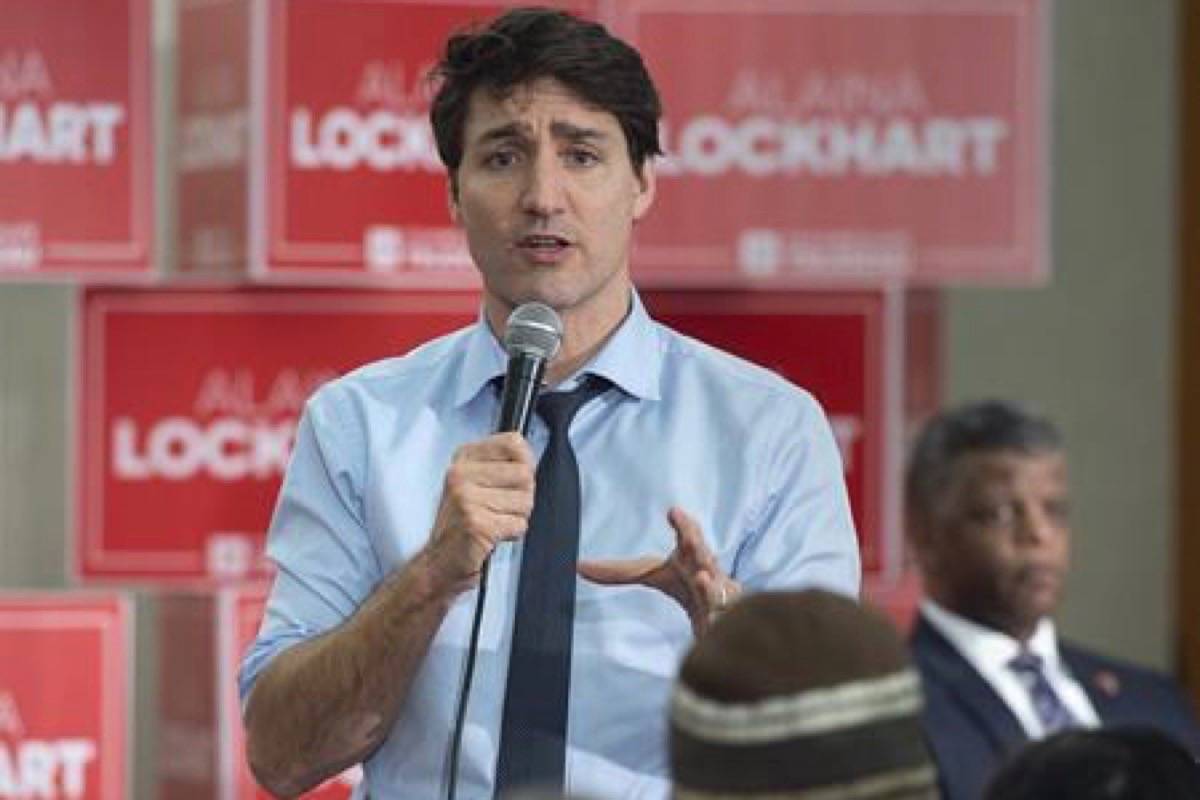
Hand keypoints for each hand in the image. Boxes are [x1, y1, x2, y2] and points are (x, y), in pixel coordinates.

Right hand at [421, 432, 535, 592]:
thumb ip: (500, 465)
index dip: (525, 463)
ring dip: (517, 517)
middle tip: (500, 509)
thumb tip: (529, 459)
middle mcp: (461, 474)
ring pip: (525, 500)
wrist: (439, 562)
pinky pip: (519, 524)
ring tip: (494, 522)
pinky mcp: (477, 523)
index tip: (513, 480)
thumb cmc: (462, 523)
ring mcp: (467, 498)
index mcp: (463, 458)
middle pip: (525, 474)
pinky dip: (512, 534)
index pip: (514, 443)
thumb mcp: (474, 482)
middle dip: (522, 496)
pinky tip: (493, 536)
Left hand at [577, 506, 740, 634]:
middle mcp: (708, 571)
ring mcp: (721, 594)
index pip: (688, 536)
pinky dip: (717, 615)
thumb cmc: (688, 586)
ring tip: (700, 576)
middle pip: (703, 554)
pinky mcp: (725, 618)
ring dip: (708, 582)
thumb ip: (618, 572)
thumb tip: (577, 566)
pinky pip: (722, 616)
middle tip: (684, 528)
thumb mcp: (653, 574)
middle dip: (695, 539)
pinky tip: (712, 616)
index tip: (673, 511)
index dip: (683, 525)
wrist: (722, 616)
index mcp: (690, 557)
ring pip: (716, 587)